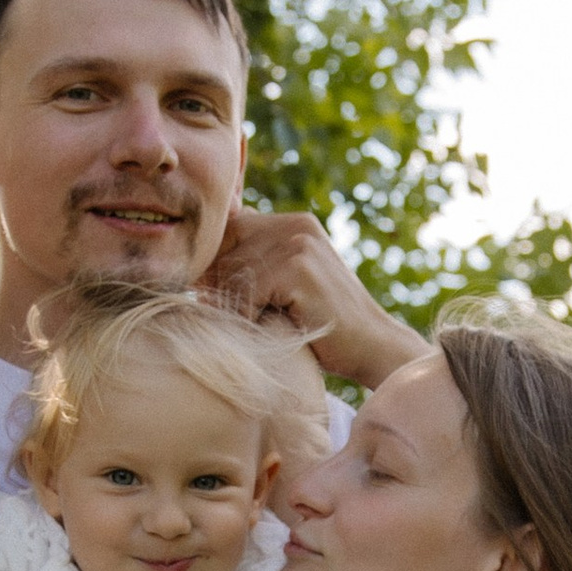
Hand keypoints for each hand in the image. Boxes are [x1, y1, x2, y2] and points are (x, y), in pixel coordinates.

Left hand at [204, 205, 424, 389]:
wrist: (373, 347)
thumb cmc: (323, 326)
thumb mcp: (288, 285)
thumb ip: (257, 265)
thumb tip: (198, 264)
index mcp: (295, 223)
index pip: (230, 229)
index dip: (218, 263)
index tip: (220, 294)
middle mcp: (297, 225)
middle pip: (226, 249)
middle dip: (222, 286)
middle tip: (243, 316)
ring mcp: (300, 244)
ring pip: (233, 272)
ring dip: (236, 304)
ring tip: (261, 323)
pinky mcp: (298, 269)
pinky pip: (247, 291)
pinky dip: (249, 316)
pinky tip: (272, 328)